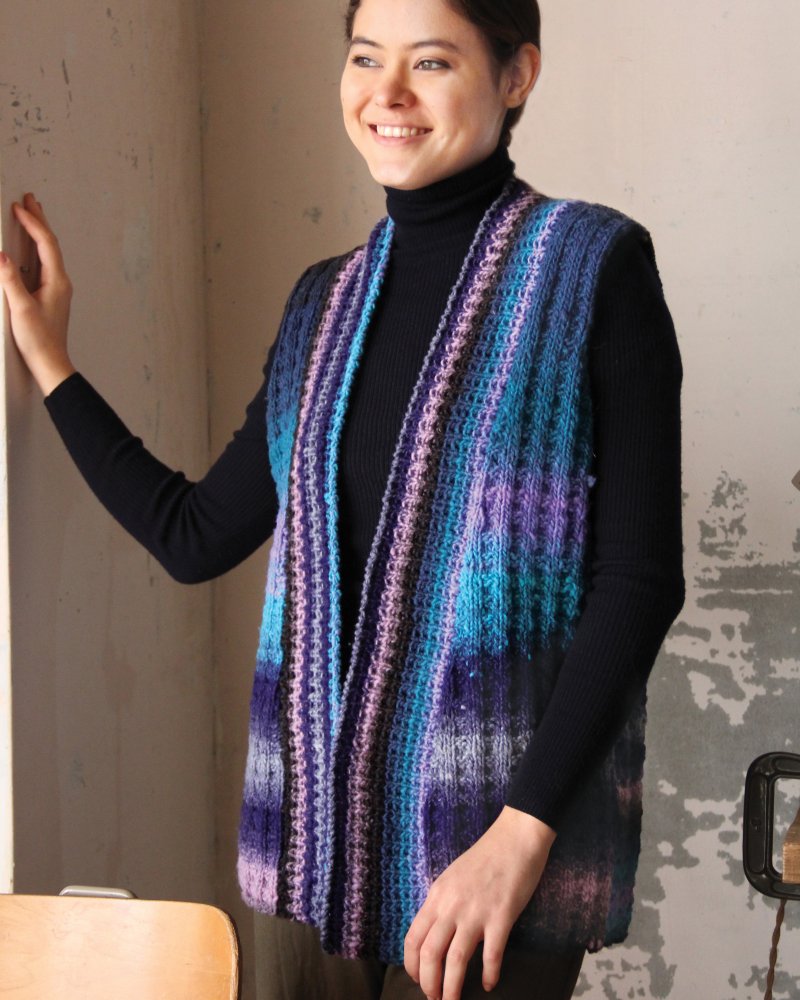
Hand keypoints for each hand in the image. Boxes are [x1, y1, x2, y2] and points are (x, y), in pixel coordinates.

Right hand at [0, 192, 75, 394]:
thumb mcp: (20, 308)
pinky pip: (44, 263)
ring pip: (48, 253)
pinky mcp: (50, 296)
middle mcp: (61, 282)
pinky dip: (36, 248)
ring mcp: (57, 289)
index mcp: (57, 281)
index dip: (32, 223)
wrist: (50, 363)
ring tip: (31, 215)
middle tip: (30, 199)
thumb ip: (9, 280)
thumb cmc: (39, 340)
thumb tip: (0, 255)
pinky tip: (30, 247)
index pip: (46, 244)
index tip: (19, 207)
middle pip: (50, 244)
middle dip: (39, 220)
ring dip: (39, 232)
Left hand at [404, 805, 555, 999]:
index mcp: (437, 896)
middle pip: (429, 954)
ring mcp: (476, 911)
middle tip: (435, 999)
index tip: (418, 980)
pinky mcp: (501, 916)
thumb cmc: (485, 857)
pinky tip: (490, 984)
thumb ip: (442, 904)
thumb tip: (435, 933)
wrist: (515, 838)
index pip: (413, 938)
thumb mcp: (452, 877)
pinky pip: (491, 954)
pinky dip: (489, 974)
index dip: (412, 966)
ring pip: (455, 960)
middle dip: (429, 983)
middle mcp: (451, 905)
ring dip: (452, 987)